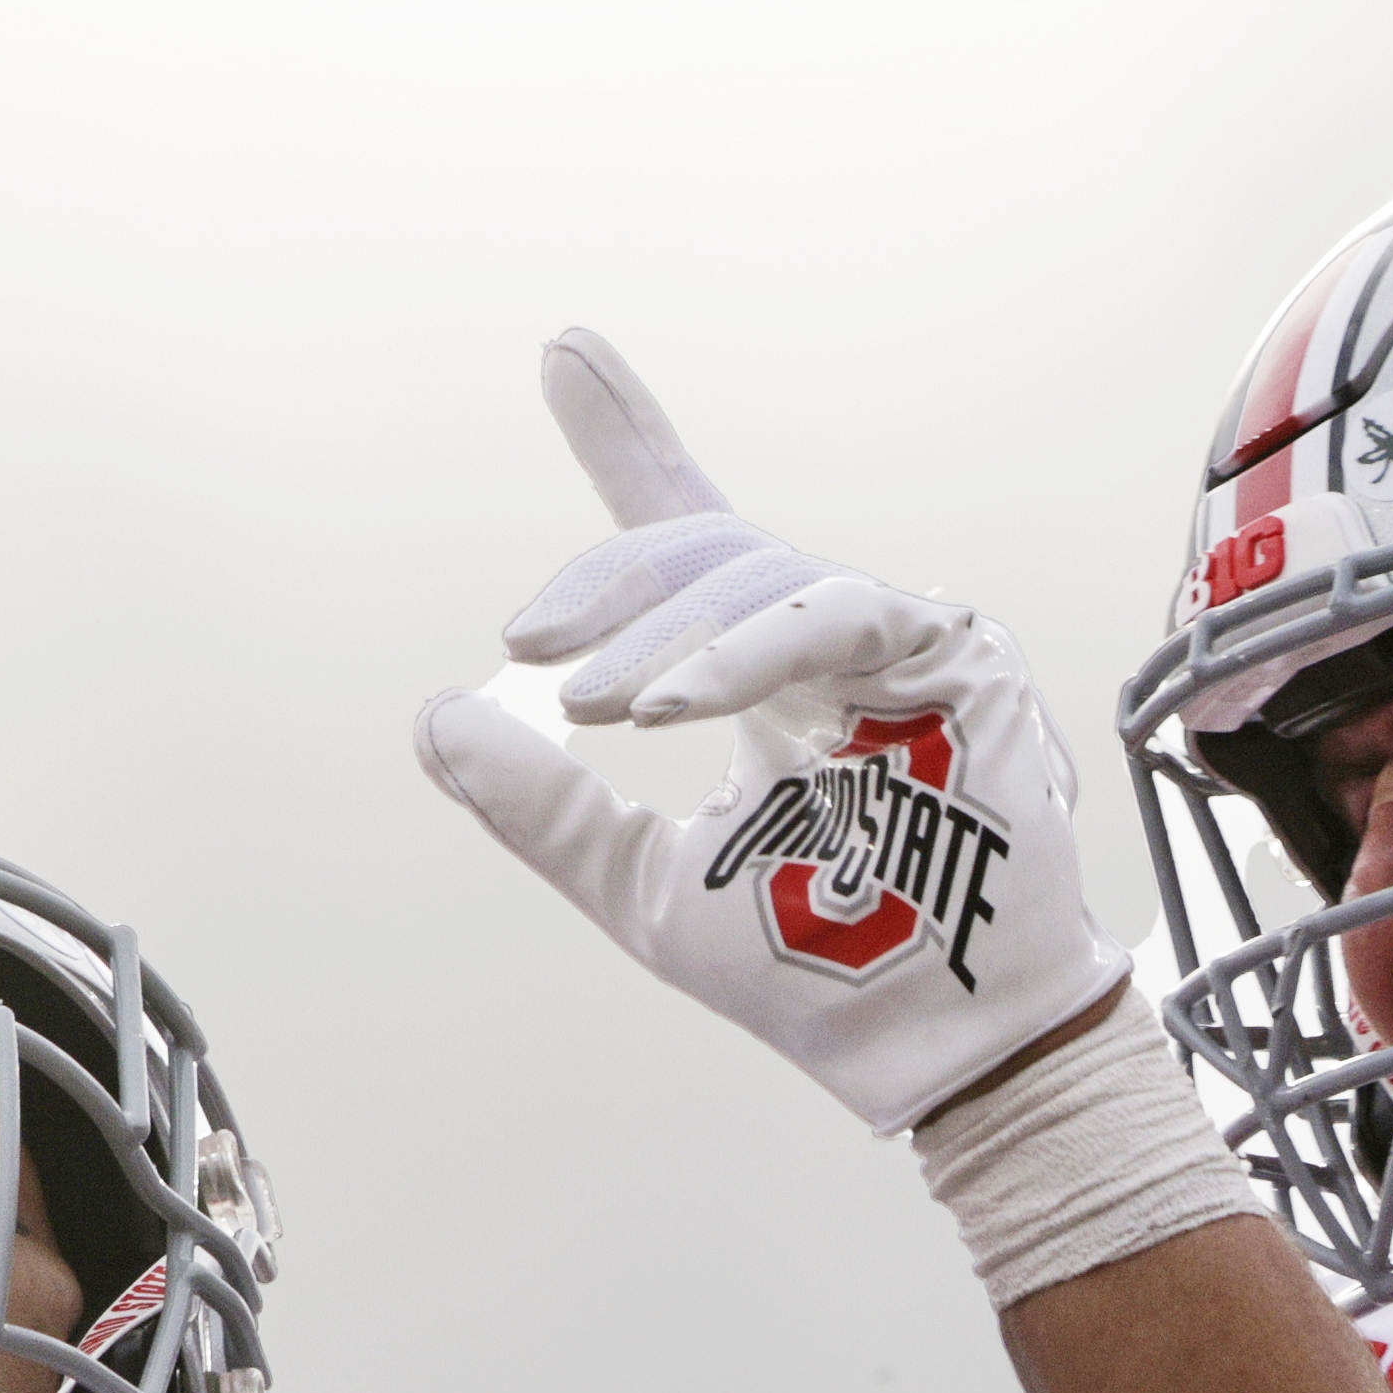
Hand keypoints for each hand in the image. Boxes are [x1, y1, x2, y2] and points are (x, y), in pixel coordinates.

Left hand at [414, 328, 1129, 1136]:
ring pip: (760, 574)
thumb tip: (435, 718)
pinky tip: (669, 703)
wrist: (928, 1042)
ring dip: (662, 634)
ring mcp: (898, 638)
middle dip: (608, 584)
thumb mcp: (637, 881)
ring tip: (589, 703)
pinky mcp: (957, 652)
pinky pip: (833, 613)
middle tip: (525, 642)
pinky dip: (742, 652)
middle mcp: (828, 639)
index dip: (628, 441)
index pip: (690, 538)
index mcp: (759, 676)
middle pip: (706, 547)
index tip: (564, 351)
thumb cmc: (810, 973)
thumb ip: (543, 801)